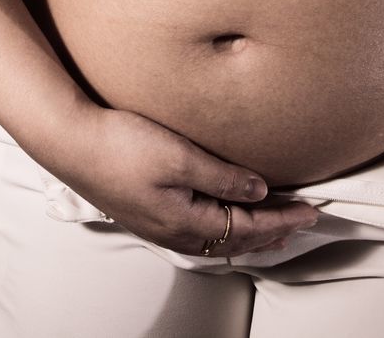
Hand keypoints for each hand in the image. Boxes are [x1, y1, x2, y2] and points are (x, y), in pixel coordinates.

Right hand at [40, 104, 319, 257]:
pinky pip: (199, 228)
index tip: (313, 210)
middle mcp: (175, 232)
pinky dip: (225, 224)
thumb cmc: (121, 145)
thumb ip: (223, 176)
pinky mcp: (147, 211)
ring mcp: (159, 225)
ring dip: (249, 231)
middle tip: (303, 222)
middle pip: (235, 240)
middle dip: (272, 232)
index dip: (284, 219)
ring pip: (217, 237)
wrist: (70, 142)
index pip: (250, 228)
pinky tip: (225, 214)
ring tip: (273, 226)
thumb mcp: (180, 156)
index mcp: (187, 222)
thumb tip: (260, 189)